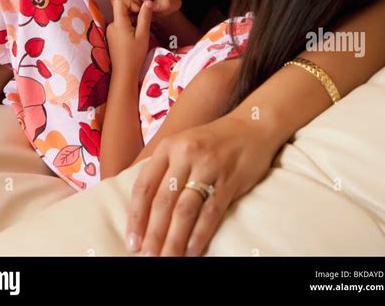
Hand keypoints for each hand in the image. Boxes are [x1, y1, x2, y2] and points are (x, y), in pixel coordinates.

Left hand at [106, 0, 153, 75]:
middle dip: (133, 12)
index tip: (140, 12)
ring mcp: (110, 31)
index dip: (131, 3)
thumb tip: (147, 2)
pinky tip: (134, 36)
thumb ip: (145, 17)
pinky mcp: (111, 37)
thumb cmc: (135, 55)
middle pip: (120, 9)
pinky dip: (128, 26)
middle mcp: (111, 25)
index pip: (120, 2)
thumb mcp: (143, 35)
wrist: (124, 72)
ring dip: (131, 20)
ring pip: (121, 17)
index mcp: (118, 23)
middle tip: (142, 21)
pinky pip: (120, 25)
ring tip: (140, 31)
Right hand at [110, 0, 181, 18]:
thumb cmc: (166, 5)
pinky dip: (119, 7)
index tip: (147, 5)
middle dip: (133, 4)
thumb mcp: (173, 4)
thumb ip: (165, 4)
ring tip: (135, 13)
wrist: (161, 10)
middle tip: (141, 11)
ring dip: (125, 5)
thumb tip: (150, 5)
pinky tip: (129, 13)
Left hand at [125, 115, 276, 256]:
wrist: (253, 125)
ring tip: (167, 258)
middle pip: (163, 201)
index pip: (145, 185)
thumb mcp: (183, 144)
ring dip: (174, 239)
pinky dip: (199, 235)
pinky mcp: (229, 180)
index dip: (136, 216)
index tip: (132, 240)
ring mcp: (208, 166)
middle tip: (147, 256)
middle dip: (154, 233)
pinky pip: (211, 212)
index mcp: (169, 147)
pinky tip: (192, 251)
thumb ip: (166, 169)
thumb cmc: (214, 140)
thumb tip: (145, 210)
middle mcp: (185, 154)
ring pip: (185, 210)